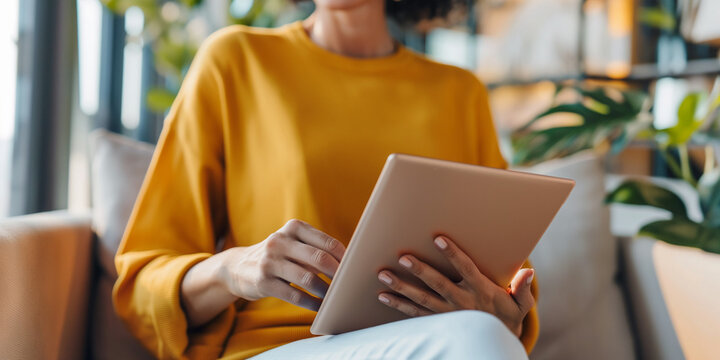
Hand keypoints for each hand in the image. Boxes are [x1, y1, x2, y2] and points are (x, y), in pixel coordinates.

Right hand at [219, 219, 345, 310]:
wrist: (238, 267)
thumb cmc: (277, 256)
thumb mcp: (292, 243)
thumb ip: (315, 248)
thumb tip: (350, 263)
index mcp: (293, 227)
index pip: (327, 242)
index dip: (345, 258)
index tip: (355, 270)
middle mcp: (280, 241)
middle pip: (319, 259)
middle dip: (338, 275)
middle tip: (349, 286)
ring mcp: (269, 261)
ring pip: (308, 279)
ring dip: (326, 291)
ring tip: (335, 298)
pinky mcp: (263, 282)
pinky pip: (294, 295)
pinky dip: (311, 303)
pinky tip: (320, 307)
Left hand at [376, 235, 534, 336]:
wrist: (495, 341)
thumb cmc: (507, 313)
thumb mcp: (520, 304)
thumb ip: (522, 289)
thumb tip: (529, 273)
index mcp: (480, 291)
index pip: (465, 269)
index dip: (452, 254)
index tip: (438, 238)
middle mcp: (461, 303)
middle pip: (438, 284)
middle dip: (420, 270)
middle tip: (403, 257)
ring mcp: (446, 313)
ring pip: (421, 299)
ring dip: (401, 287)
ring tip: (383, 276)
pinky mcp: (435, 321)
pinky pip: (414, 313)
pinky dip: (398, 305)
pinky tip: (383, 296)